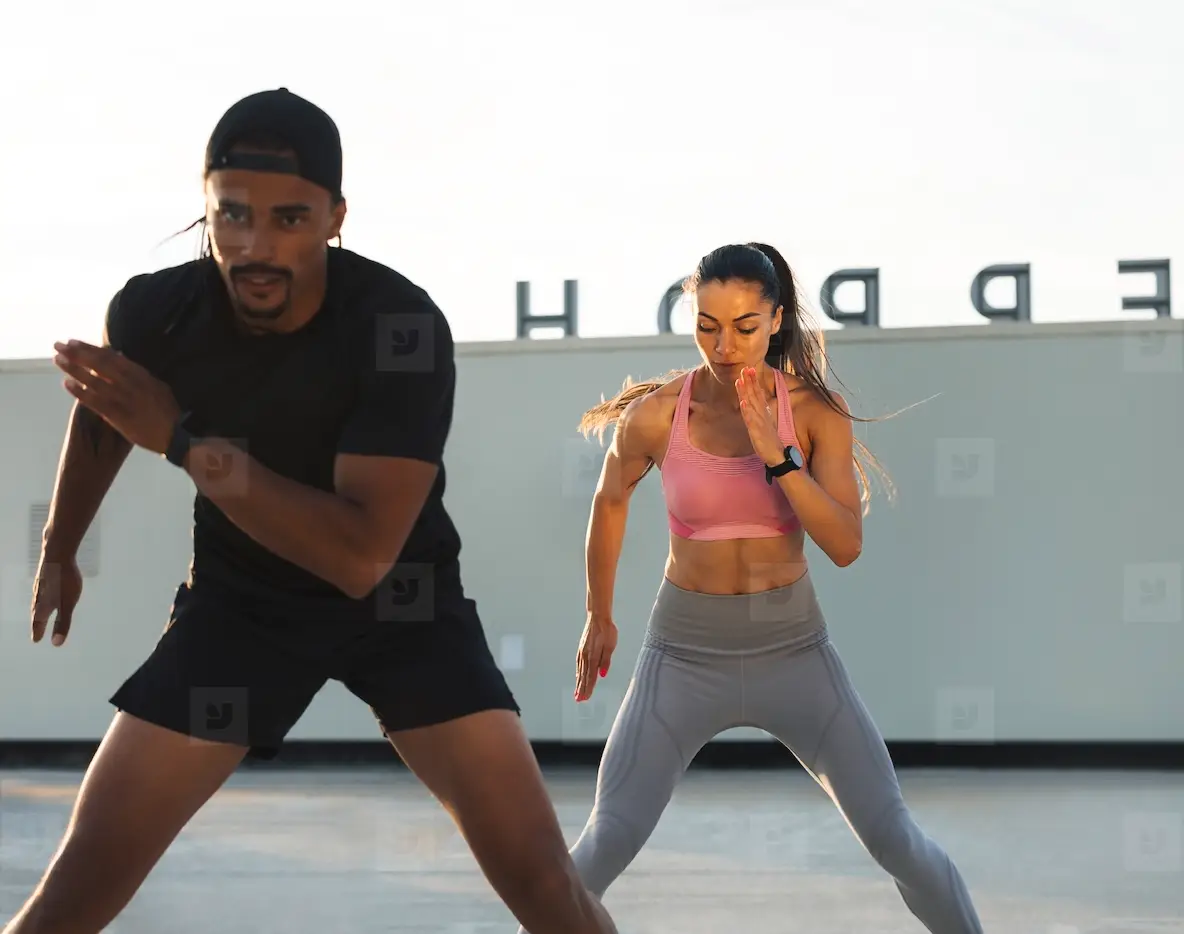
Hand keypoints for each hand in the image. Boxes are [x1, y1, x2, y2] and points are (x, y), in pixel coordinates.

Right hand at [30, 552, 82, 645]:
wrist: (57, 552)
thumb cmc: (64, 580)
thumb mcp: (67, 604)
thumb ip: (63, 623)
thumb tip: (57, 643)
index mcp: (42, 605)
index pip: (38, 623)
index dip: (38, 632)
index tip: (36, 640)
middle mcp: (38, 596)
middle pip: (36, 612)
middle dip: (37, 622)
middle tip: (36, 629)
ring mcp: (40, 584)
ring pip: (38, 600)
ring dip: (39, 609)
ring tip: (40, 613)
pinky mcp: (45, 574)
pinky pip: (42, 588)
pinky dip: (42, 596)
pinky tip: (47, 590)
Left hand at [53, 341, 181, 454]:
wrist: (174, 435)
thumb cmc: (167, 411)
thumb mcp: (158, 386)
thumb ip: (138, 374)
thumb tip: (121, 358)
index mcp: (140, 375)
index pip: (111, 357)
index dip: (90, 348)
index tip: (74, 342)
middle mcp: (130, 384)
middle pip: (99, 364)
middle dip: (77, 353)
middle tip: (58, 345)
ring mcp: (123, 399)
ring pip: (94, 380)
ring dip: (73, 368)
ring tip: (57, 360)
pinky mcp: (118, 415)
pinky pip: (95, 401)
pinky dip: (80, 392)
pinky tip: (66, 384)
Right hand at [575, 613, 617, 701]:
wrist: (597, 617)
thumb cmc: (607, 630)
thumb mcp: (611, 645)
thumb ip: (606, 661)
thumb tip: (602, 674)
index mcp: (594, 656)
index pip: (591, 676)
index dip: (588, 688)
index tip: (586, 697)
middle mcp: (586, 656)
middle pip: (583, 676)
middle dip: (582, 689)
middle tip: (579, 700)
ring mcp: (582, 652)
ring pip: (580, 671)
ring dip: (578, 683)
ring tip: (577, 693)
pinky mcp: (581, 649)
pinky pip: (578, 664)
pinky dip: (577, 673)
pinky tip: (577, 677)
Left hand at [736, 366, 784, 465]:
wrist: (778, 456)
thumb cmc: (770, 441)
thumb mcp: (764, 424)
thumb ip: (759, 414)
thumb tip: (753, 404)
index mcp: (763, 412)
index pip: (758, 394)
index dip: (753, 381)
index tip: (749, 369)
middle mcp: (762, 415)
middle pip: (755, 395)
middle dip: (750, 381)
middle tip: (745, 368)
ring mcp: (760, 422)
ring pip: (752, 404)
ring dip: (747, 391)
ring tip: (741, 380)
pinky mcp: (757, 431)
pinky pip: (751, 420)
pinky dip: (747, 410)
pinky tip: (743, 402)